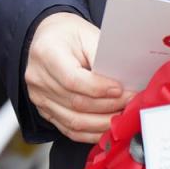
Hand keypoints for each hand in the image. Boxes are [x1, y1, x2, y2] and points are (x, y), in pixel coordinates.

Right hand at [25, 12, 132, 142]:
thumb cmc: (70, 35)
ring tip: (123, 116)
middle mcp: (38, 77)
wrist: (50, 38)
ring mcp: (39, 97)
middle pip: (76, 103)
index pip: (73, 80)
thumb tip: (124, 81)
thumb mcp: (88, 35)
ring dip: (103, 123)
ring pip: (74, 121)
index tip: (121, 90)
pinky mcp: (44, 110)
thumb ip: (102, 58)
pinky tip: (107, 128)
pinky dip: (91, 133)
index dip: (99, 89)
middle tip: (131, 102)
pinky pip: (68, 130)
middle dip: (108, 106)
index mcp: (47, 53)